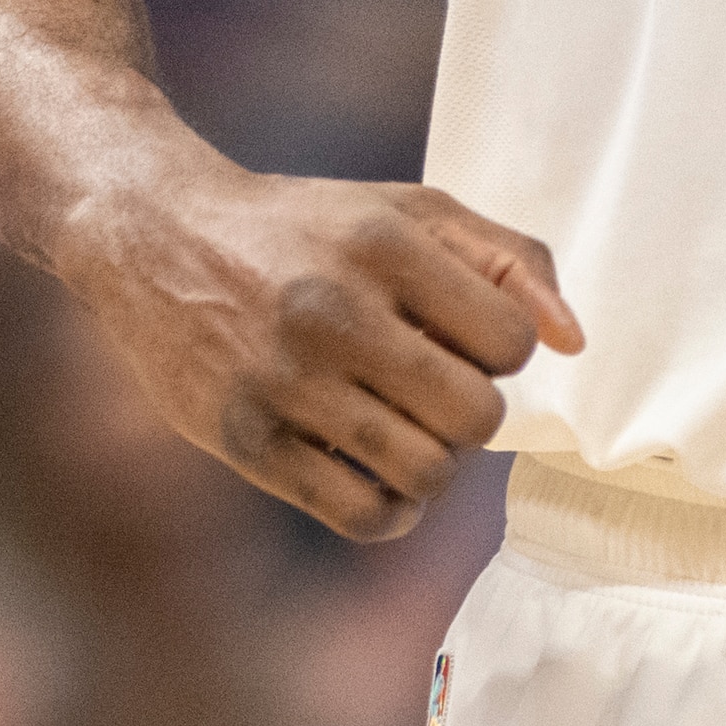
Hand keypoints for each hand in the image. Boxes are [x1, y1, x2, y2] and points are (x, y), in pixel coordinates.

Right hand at [67, 163, 585, 539]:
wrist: (154, 234)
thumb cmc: (304, 227)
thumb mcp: (408, 209)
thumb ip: (507, 259)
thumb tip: (572, 342)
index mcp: (383, 243)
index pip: (507, 344)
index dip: (498, 352)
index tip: (459, 341)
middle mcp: (333, 310)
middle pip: (474, 417)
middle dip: (471, 415)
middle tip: (435, 394)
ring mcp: (282, 379)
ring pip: (424, 472)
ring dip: (433, 465)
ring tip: (406, 431)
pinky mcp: (242, 438)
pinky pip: (359, 515)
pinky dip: (390, 511)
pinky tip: (378, 477)